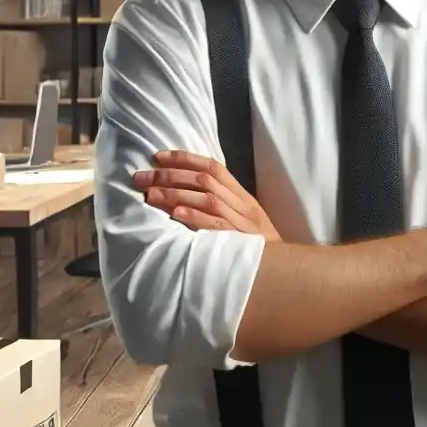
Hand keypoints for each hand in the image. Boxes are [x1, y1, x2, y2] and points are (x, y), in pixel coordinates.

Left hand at [133, 149, 281, 239]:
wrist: (285, 270)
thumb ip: (220, 205)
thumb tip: (182, 193)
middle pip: (204, 181)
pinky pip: (215, 226)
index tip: (158, 156)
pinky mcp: (239, 242)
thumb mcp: (243, 219)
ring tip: (149, 195)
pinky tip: (175, 214)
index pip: (213, 167)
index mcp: (242, 196)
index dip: (185, 158)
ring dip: (175, 194)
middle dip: (169, 176)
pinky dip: (194, 217)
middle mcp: (242, 205)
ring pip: (207, 199)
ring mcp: (241, 223)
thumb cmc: (257, 246)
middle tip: (141, 178)